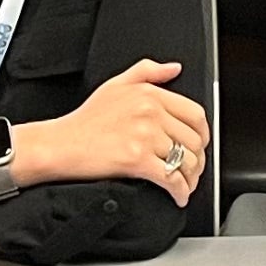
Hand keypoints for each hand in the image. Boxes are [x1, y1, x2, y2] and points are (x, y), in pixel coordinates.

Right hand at [18, 60, 209, 202]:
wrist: (60, 144)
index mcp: (149, 94)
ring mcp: (144, 136)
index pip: (195, 113)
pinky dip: (180, 191)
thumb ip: (147, 71)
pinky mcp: (137, 160)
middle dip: (199, 161)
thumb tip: (174, 68)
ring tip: (187, 184)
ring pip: (186, 160)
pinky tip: (178, 196)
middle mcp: (150, 112)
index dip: (204, 134)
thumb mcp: (116, 84)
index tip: (202, 144)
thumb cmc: (85, 120)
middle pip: (194, 140)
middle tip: (195, 170)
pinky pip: (171, 178)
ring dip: (192, 178)